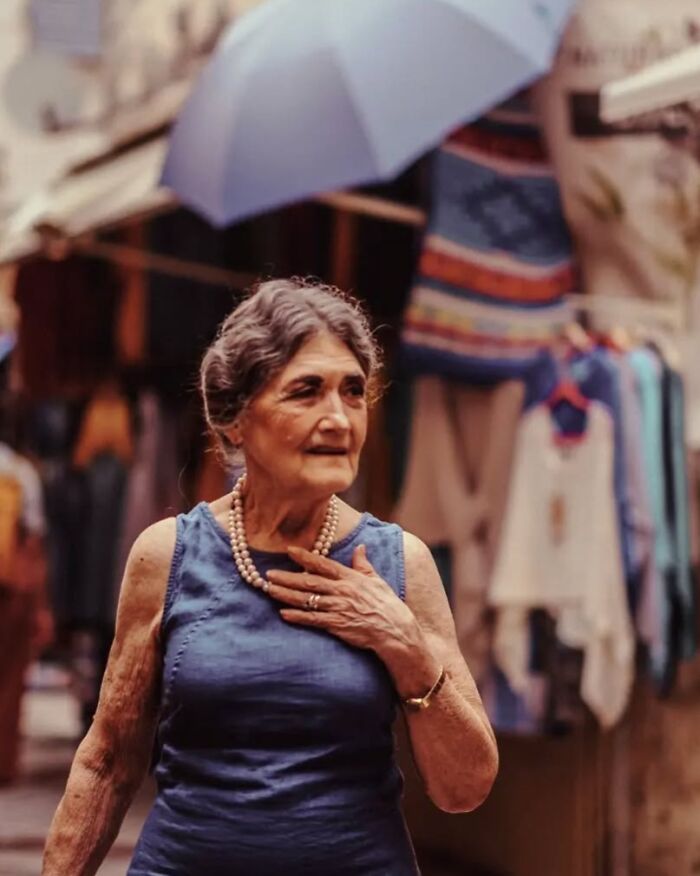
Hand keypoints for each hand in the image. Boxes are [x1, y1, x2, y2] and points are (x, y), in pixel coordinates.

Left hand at [266, 544, 420, 657]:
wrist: (395, 631)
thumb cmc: (387, 604)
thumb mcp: (377, 579)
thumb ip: (363, 564)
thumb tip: (360, 547)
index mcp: (350, 577)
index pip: (324, 564)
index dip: (305, 557)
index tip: (289, 550)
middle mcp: (342, 591)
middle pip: (309, 582)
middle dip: (287, 577)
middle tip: (268, 574)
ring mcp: (338, 608)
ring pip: (307, 600)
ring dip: (286, 595)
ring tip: (269, 590)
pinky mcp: (337, 626)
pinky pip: (313, 620)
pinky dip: (297, 616)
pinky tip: (283, 613)